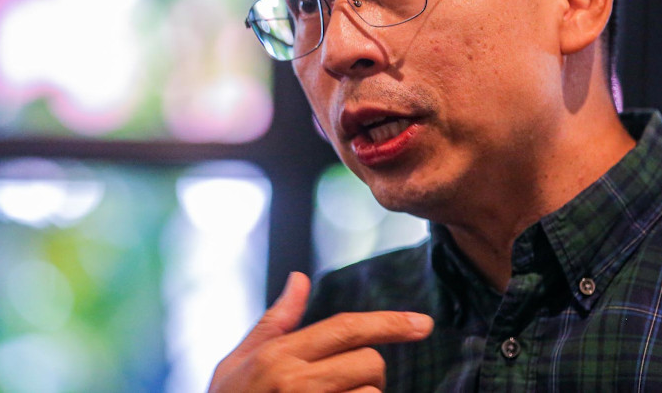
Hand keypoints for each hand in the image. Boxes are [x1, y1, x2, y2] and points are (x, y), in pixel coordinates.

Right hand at [209, 271, 433, 391]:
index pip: (347, 328)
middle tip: (343, 385)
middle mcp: (295, 383)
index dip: (391, 323)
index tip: (423, 324)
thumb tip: (300, 279)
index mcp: (278, 356)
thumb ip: (275, 322)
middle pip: (368, 362)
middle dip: (368, 373)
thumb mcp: (238, 363)